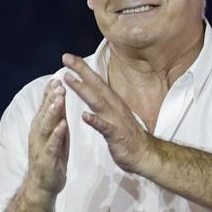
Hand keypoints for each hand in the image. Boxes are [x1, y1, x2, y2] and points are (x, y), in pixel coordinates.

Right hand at [27, 79, 68, 196]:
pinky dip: (56, 135)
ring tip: (60, 100)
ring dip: (52, 112)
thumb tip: (60, 96)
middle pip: (45, 113)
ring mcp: (41, 146)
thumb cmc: (53, 156)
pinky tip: (61, 126)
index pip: (46, 106)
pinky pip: (51, 145)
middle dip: (52, 98)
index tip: (57, 77)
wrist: (44, 184)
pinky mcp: (46, 159)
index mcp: (42, 127)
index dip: (50, 92)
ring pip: (46, 126)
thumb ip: (58, 117)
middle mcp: (38, 134)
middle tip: (59, 83)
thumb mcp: (56, 133)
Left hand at [61, 54, 153, 173]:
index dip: (82, 69)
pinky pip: (105, 127)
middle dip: (81, 71)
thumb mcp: (115, 115)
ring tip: (70, 80)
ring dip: (83, 90)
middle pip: (96, 86)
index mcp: (112, 102)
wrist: (145, 154)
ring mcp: (115, 120)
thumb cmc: (127, 136)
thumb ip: (103, 103)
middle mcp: (114, 107)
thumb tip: (92, 91)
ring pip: (97, 102)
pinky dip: (95, 120)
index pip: (96, 82)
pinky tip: (85, 116)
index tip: (68, 57)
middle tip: (66, 58)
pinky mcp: (116, 134)